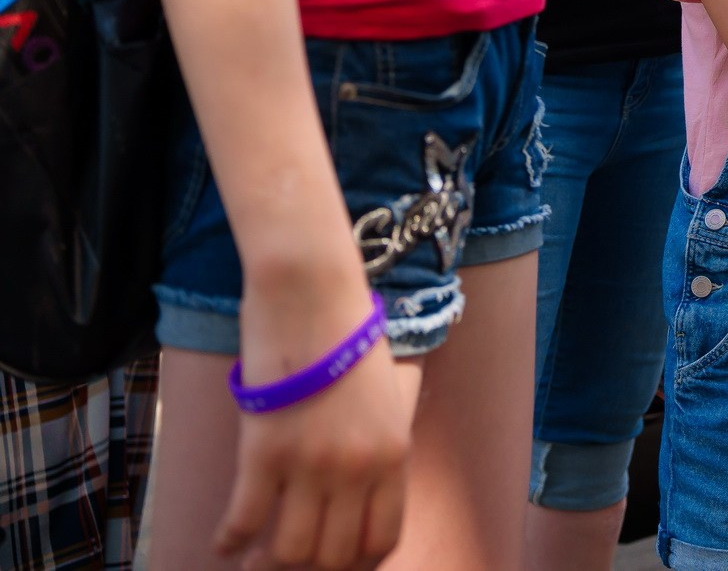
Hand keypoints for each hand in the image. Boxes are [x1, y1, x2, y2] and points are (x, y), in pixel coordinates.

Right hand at [217, 274, 412, 567]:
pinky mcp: (264, 451)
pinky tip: (223, 544)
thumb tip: (371, 482)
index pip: (381, 540)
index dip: (355, 564)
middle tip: (287, 564)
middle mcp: (357, 468)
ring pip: (290, 551)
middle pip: (333, 554)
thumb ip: (387, 436)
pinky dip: (229, 541)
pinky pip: (244, 520)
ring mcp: (311, 463)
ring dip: (268, 565)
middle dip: (310, 570)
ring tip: (254, 562)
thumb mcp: (391, 390)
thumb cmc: (349, 335)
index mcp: (394, 454)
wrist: (312, 294)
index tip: (333, 564)